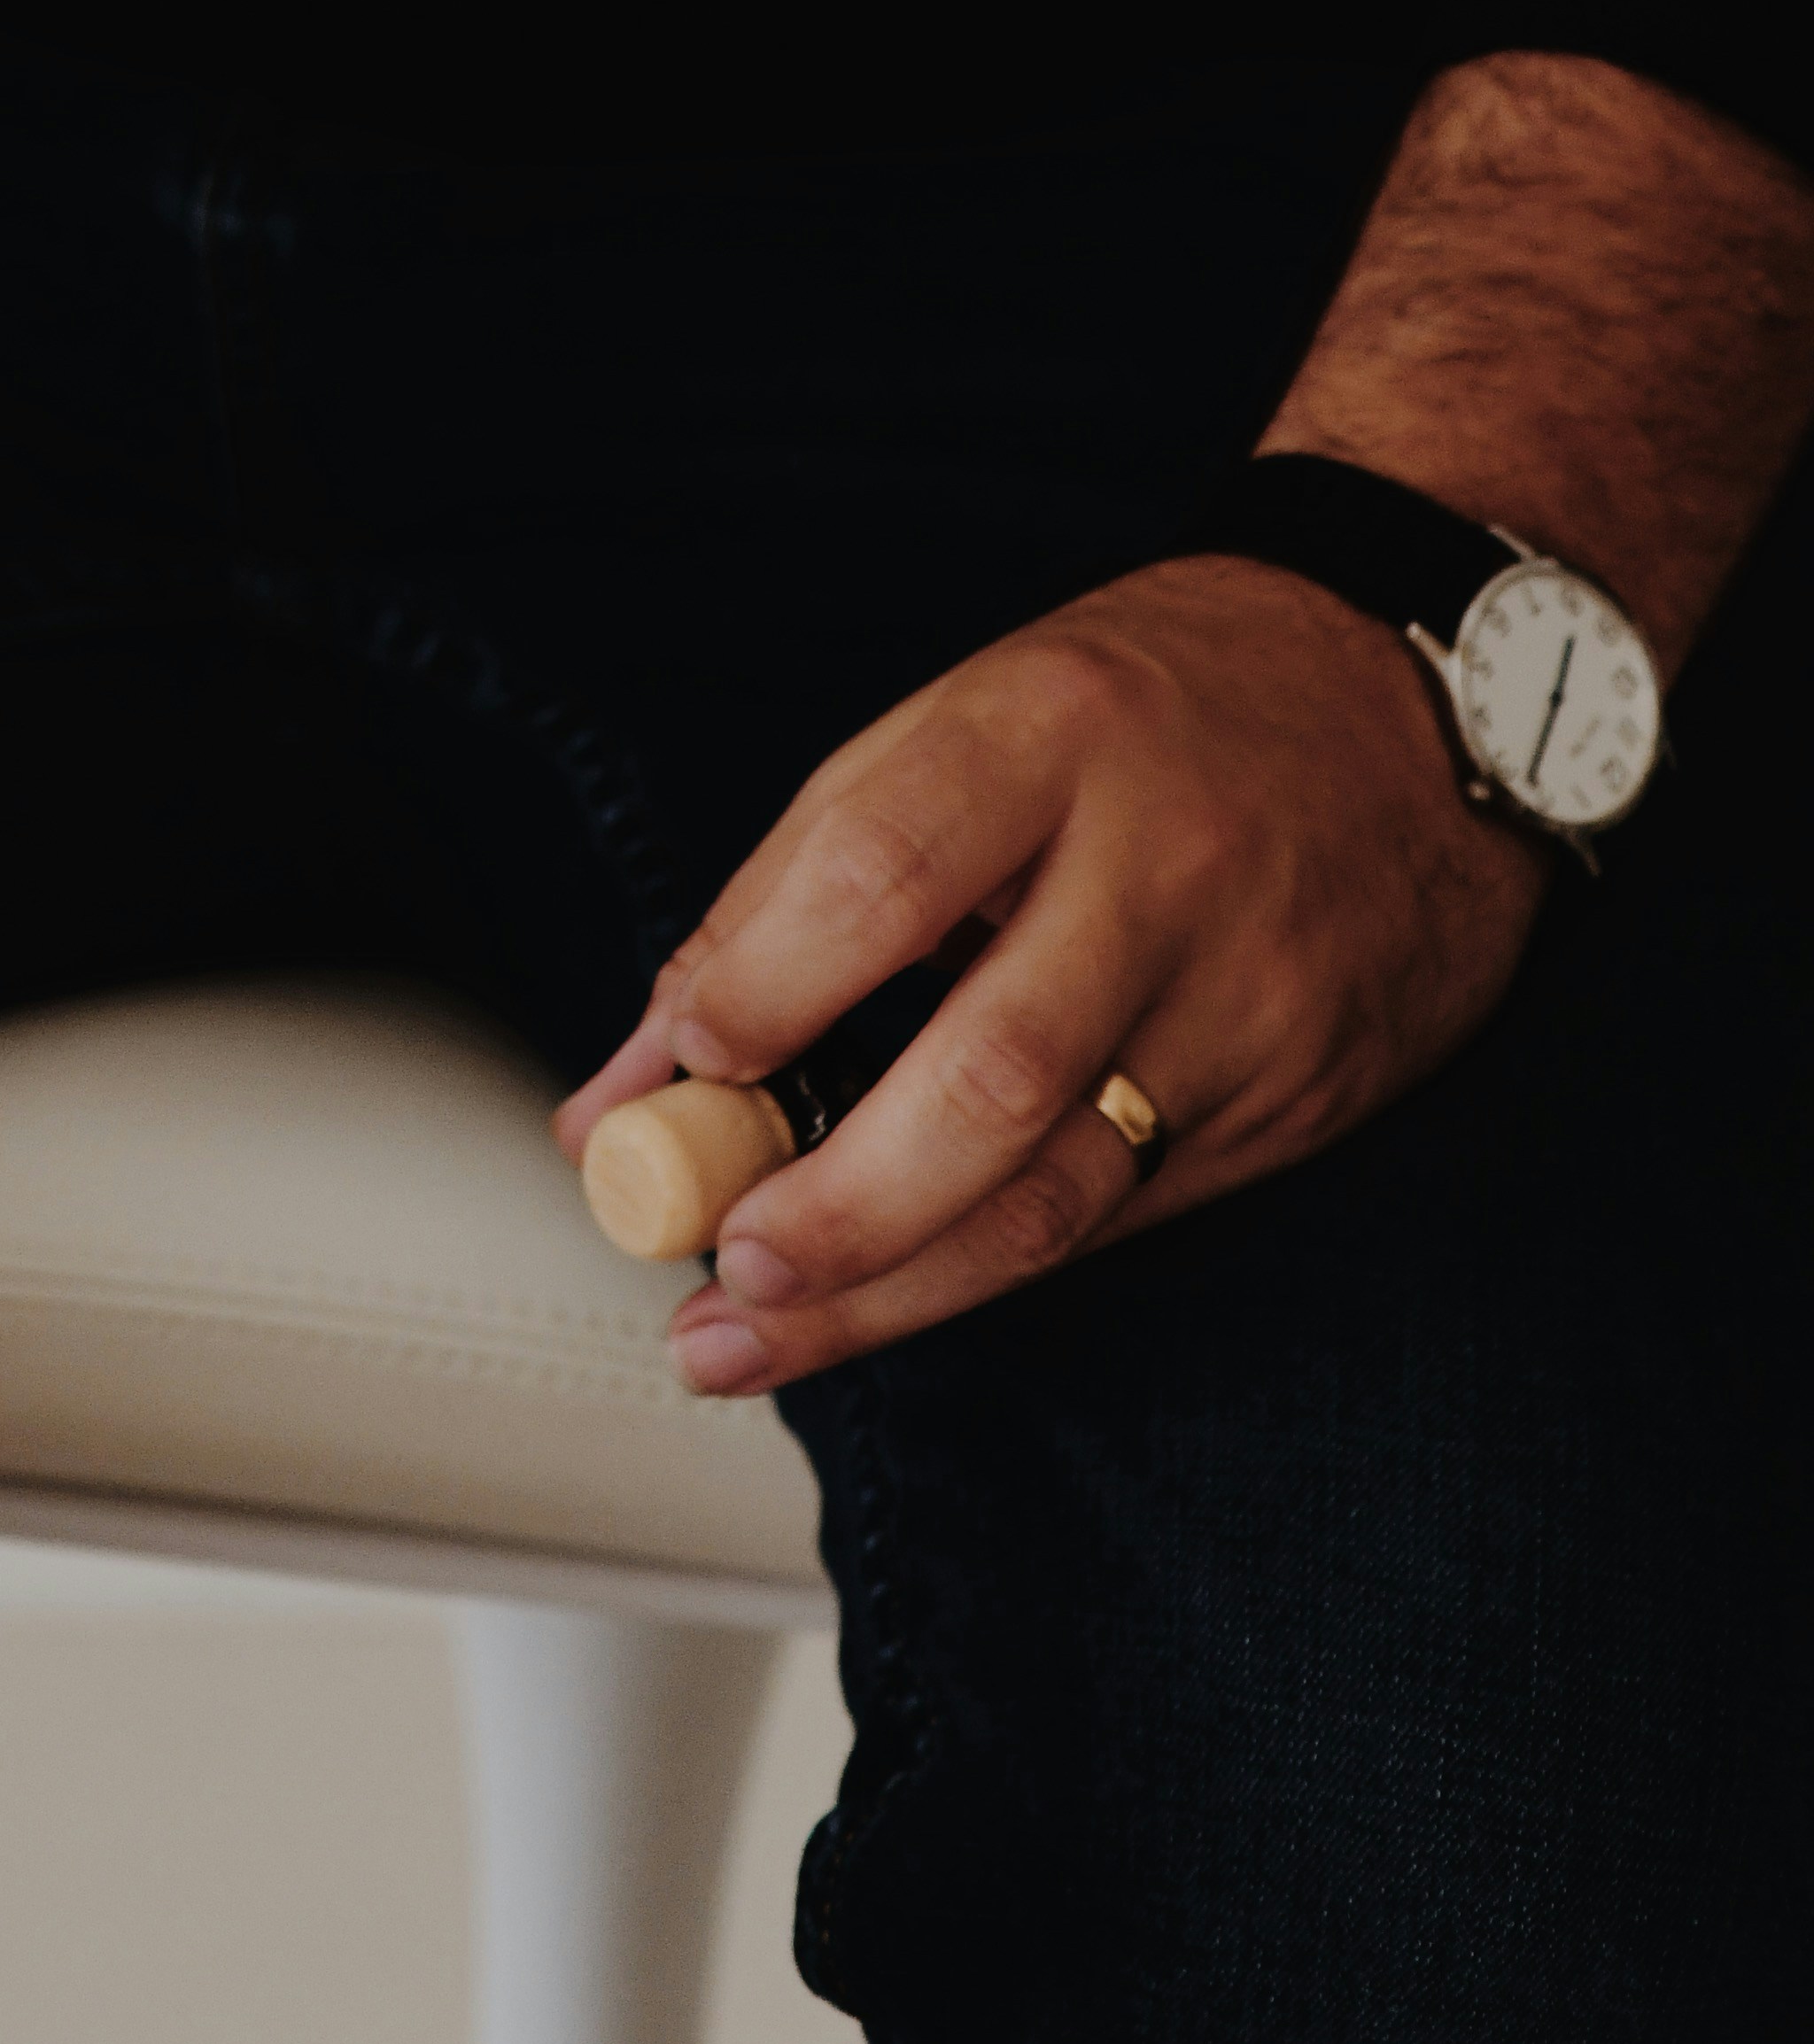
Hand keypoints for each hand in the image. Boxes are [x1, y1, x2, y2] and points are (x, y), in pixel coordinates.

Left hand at [554, 552, 1546, 1392]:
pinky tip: (895, 1299)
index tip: (678, 1068)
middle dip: (839, 1203)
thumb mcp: (965, 727)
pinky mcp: (1291, 1102)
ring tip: (754, 1335)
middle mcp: (1158, 872)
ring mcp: (1242, 1000)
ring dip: (891, 1289)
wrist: (1412, 708)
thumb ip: (789, 896)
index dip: (769, 983)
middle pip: (988, 1070)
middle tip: (719, 1264)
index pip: (887, 868)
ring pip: (1059, 1191)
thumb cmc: (1148, 714)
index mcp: (1050, 734)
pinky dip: (988, 1268)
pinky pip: (1121, 1215)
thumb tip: (632, 1081)